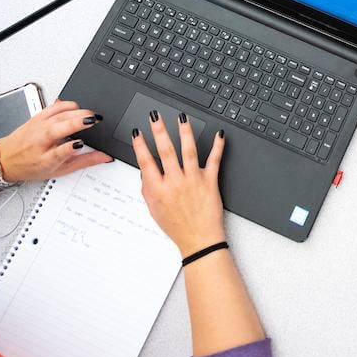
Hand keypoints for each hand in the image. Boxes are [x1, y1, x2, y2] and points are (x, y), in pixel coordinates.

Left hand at [0, 100, 110, 181]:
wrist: (5, 159)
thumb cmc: (31, 166)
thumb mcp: (58, 171)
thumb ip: (83, 162)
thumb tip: (104, 157)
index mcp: (46, 159)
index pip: (59, 153)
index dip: (70, 148)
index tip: (80, 144)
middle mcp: (40, 141)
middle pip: (58, 128)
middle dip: (76, 122)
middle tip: (95, 120)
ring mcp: (38, 127)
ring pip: (57, 115)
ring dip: (75, 111)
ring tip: (90, 114)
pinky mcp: (37, 116)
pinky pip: (53, 106)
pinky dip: (66, 104)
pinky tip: (76, 107)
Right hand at [131, 111, 225, 255]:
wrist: (199, 241)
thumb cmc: (177, 227)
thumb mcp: (154, 209)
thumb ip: (147, 188)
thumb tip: (144, 169)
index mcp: (159, 190)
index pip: (146, 162)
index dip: (139, 145)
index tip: (137, 132)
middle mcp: (175, 183)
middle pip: (166, 151)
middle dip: (159, 130)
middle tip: (155, 116)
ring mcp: (194, 181)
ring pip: (189, 151)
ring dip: (185, 131)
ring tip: (182, 117)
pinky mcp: (210, 182)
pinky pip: (214, 160)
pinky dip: (218, 146)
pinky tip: (219, 134)